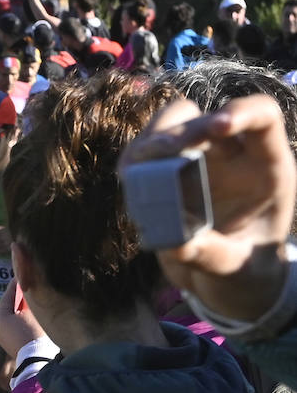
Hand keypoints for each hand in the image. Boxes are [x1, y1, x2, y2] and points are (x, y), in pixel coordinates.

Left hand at [0, 282, 45, 358]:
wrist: (36, 358)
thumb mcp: (31, 312)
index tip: (20, 277)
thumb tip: (26, 291)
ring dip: (19, 310)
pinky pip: (13, 327)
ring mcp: (1, 337)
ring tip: (29, 301)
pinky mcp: (9, 344)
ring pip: (10, 317)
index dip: (14, 285)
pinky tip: (29, 317)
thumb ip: (26, 300)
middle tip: (25, 287)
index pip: (7, 296)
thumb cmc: (33, 332)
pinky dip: (20, 320)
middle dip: (17, 298)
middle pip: (7, 307)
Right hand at [120, 93, 295, 322]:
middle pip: (204, 117)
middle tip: (159, 153)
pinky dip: (131, 162)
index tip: (219, 125)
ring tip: (132, 174)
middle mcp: (231, 157)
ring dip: (147, 143)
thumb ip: (213, 255)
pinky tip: (128, 182)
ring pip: (169, 125)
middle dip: (180, 129)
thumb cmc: (247, 271)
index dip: (242, 111)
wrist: (229, 281)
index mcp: (265, 168)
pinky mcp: (169, 173)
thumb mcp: (238, 269)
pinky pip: (144, 153)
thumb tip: (176, 244)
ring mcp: (198, 162)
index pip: (263, 118)